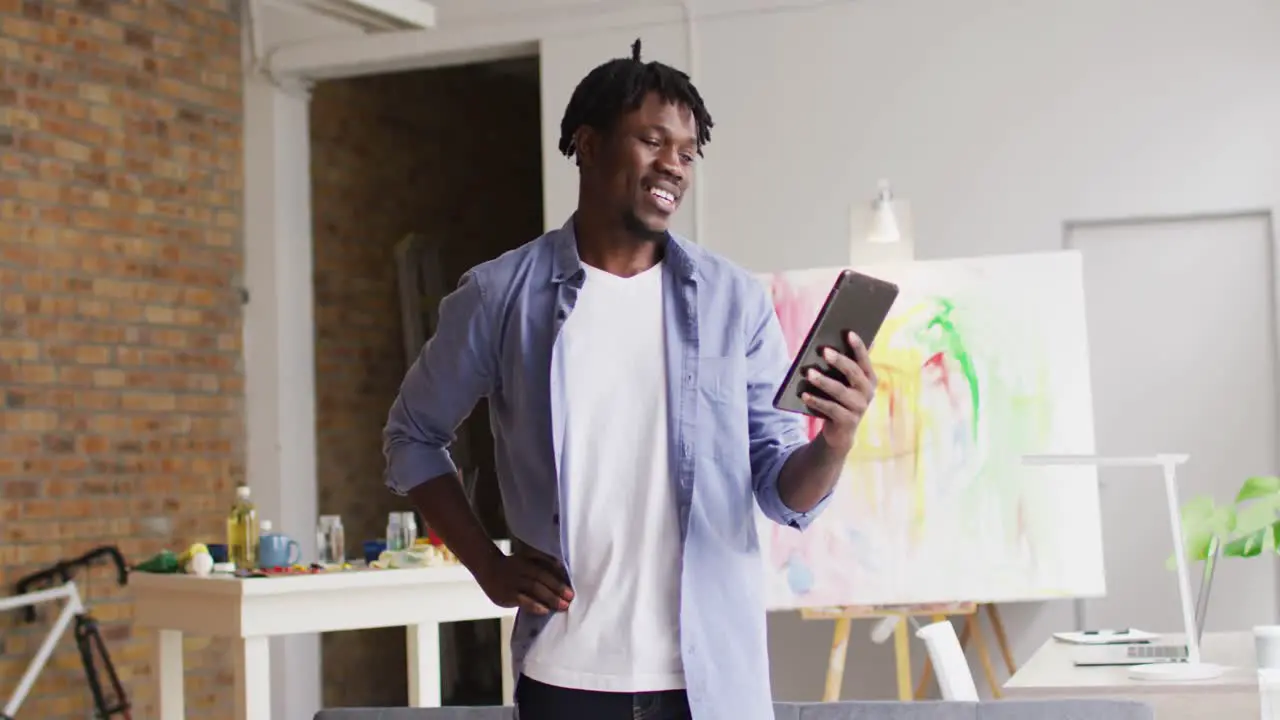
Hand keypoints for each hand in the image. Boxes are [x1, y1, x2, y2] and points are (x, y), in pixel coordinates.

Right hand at [475, 542, 573, 614]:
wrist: (487, 567)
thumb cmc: (512, 565)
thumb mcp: (525, 558)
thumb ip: (542, 561)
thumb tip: (561, 567)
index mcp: (525, 563)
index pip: (543, 573)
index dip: (557, 582)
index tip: (570, 592)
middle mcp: (519, 572)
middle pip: (540, 582)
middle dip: (556, 592)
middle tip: (570, 601)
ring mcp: (511, 584)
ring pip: (533, 590)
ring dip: (549, 599)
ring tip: (562, 607)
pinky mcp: (504, 596)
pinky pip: (522, 601)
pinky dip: (534, 606)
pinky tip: (545, 611)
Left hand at [800, 331, 877, 453]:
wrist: (840, 432)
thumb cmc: (839, 399)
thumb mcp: (843, 382)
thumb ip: (842, 365)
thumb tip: (830, 344)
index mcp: (869, 378)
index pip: (865, 359)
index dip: (858, 346)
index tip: (849, 333)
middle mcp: (868, 392)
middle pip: (854, 373)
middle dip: (839, 361)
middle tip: (824, 351)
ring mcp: (859, 408)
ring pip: (840, 391)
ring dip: (823, 381)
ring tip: (808, 372)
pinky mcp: (848, 422)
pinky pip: (831, 409)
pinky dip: (816, 401)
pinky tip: (804, 395)